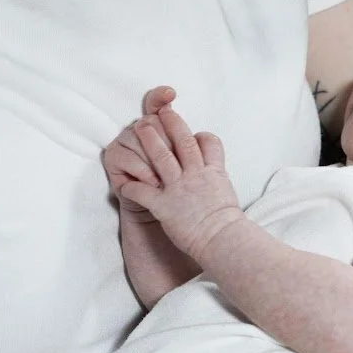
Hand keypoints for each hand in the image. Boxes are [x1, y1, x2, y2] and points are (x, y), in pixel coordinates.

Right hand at [102, 86, 177, 216]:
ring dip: (155, 162)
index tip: (171, 94)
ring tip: (166, 180)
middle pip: (152, 122)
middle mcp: (141, 128)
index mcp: (160, 124)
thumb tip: (196, 136)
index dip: (160, 96)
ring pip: (139, 139)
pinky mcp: (113, 156)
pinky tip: (153, 183)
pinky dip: (143, 171)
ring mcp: (125, 140)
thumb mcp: (189, 164)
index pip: (157, 102)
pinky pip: (127, 156)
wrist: (165, 211)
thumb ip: (190, 146)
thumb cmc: (179, 185)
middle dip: (166, 145)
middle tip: (176, 165)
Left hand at [123, 106, 244, 261]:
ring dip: (149, 140)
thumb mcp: (227, 195)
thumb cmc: (229, 226)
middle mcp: (196, 175)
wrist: (223, 240)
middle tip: (160, 112)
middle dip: (170, 123)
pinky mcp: (164, 205)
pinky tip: (124, 185)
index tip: (192, 132)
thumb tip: (215, 183)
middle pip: (182, 141)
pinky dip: (132, 187)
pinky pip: (143, 192)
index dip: (199, 134)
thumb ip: (218, 183)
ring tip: (138, 127)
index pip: (208, 142)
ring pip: (161, 157)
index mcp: (213, 172)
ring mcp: (179, 188)